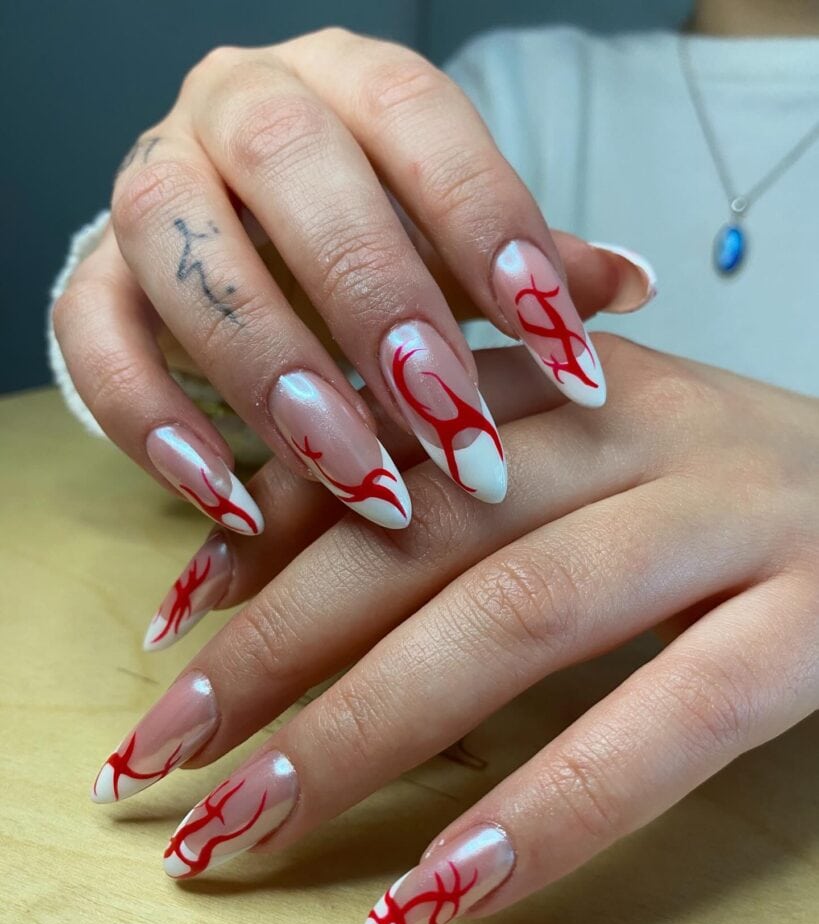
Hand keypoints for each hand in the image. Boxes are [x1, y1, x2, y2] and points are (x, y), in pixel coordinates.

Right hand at [51, 28, 652, 532]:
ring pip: (182, 254)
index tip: (563, 351)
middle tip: (460, 438)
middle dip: (380, 311)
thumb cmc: (370, 237)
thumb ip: (528, 260)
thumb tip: (633, 285)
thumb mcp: (452, 239)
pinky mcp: (92, 277)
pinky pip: (92, 340)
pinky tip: (234, 506)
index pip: (418, 120)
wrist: (243, 232)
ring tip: (362, 483)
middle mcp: (237, 110)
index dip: (491, 230)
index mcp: (345, 82)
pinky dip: (156, 427)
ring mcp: (150, 186)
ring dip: (273, 379)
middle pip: (294, 172)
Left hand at [91, 335, 818, 923]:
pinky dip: (541, 814)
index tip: (171, 635)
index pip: (383, 442)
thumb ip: (442, 495)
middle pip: (424, 532)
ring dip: (365, 732)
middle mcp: (641, 429)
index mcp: (572, 381)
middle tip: (165, 755)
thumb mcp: (579, 464)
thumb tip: (261, 570)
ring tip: (248, 829)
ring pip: (515, 614)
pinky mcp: (811, 625)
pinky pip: (659, 727)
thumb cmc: (718, 497)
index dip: (263, 538)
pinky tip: (436, 894)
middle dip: (276, 650)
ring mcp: (731, 520)